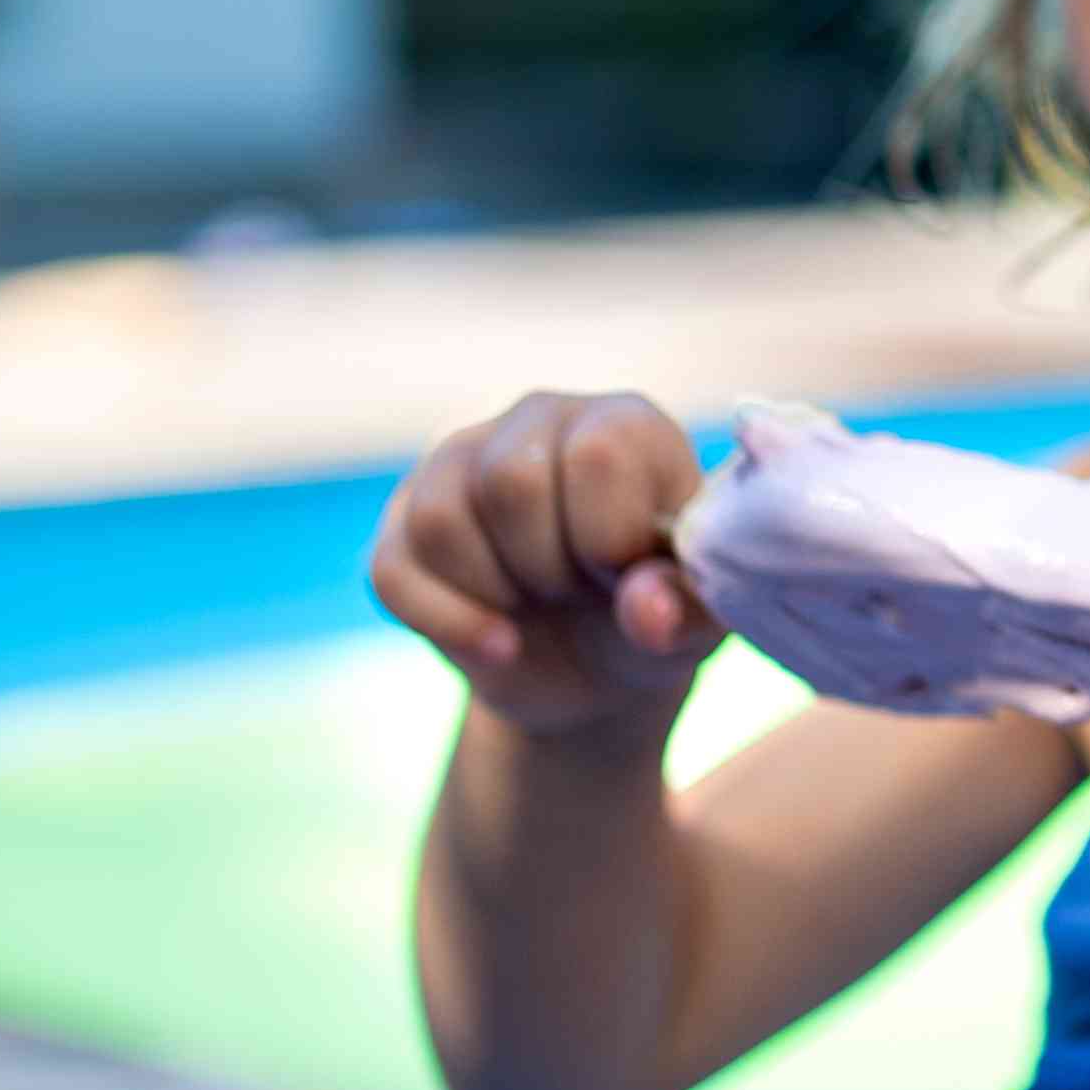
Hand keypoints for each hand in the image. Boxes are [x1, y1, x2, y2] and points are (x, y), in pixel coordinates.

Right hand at [369, 390, 721, 739]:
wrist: (597, 669)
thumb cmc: (657, 616)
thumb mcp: (697, 623)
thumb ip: (687, 609)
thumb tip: (642, 609)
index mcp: (625, 422)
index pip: (596, 456)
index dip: (609, 537)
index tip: (629, 571)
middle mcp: (539, 419)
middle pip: (509, 482)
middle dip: (549, 565)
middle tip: (581, 589)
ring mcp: (461, 463)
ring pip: (439, 519)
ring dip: (495, 591)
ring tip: (540, 602)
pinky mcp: (404, 522)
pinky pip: (392, 570)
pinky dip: (449, 623)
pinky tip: (500, 643)